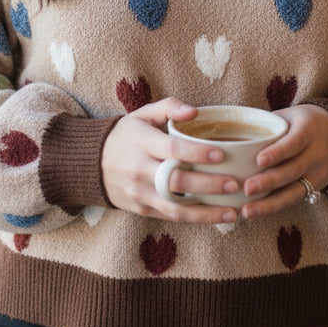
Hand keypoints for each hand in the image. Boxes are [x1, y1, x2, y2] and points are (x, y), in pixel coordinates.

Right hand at [101, 98, 239, 223]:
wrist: (92, 163)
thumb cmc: (127, 135)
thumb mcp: (142, 114)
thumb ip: (169, 107)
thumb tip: (195, 111)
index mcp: (142, 143)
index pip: (173, 150)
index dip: (197, 153)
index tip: (221, 155)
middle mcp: (140, 170)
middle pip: (177, 182)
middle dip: (208, 186)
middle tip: (234, 184)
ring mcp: (140, 193)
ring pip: (175, 208)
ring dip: (206, 213)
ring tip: (233, 211)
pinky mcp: (142, 210)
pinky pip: (170, 217)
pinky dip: (194, 219)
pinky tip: (216, 217)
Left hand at [238, 104, 327, 220]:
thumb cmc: (303, 122)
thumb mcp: (290, 115)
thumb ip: (266, 123)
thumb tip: (232, 129)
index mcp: (309, 129)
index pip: (294, 141)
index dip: (278, 152)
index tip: (258, 161)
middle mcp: (317, 152)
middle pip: (293, 169)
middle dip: (269, 181)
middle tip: (246, 188)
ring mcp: (319, 173)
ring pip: (294, 191)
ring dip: (269, 204)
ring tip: (247, 210)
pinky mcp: (317, 188)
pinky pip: (295, 199)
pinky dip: (274, 207)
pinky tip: (256, 212)